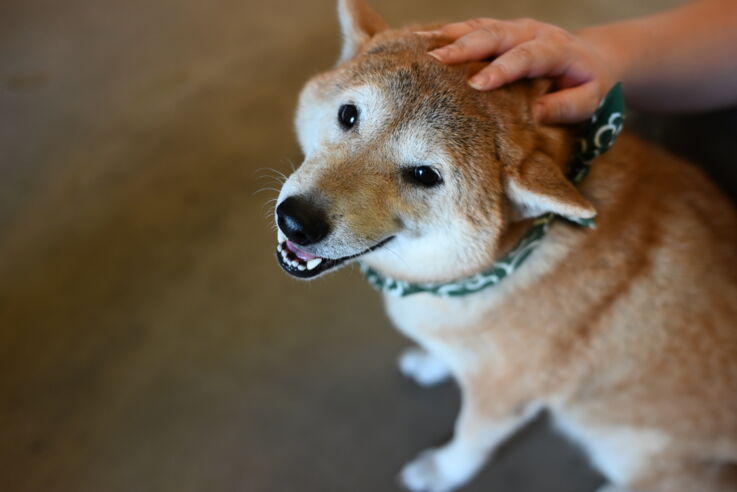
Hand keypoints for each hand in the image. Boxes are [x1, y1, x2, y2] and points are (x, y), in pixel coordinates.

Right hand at [420, 18, 616, 122]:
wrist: (590, 58)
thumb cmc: (587, 85)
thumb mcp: (588, 100)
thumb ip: (565, 106)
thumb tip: (534, 114)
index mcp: (556, 49)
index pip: (526, 56)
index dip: (501, 69)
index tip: (477, 85)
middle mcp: (532, 31)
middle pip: (495, 34)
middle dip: (464, 47)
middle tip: (436, 60)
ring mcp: (514, 28)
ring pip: (480, 26)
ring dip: (449, 35)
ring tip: (418, 46)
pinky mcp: (500, 31)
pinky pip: (472, 27)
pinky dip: (447, 34)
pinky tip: (421, 42)